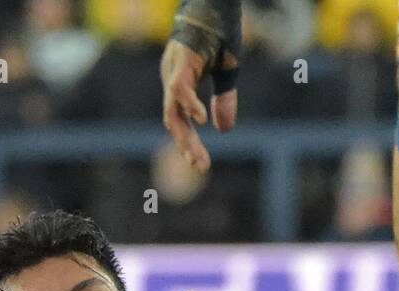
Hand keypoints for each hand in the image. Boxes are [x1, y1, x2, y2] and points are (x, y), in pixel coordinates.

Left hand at [160, 39, 236, 172]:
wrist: (215, 2)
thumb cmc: (219, 32)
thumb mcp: (227, 72)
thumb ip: (224, 99)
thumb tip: (223, 130)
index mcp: (180, 84)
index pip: (180, 120)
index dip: (190, 142)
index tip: (201, 164)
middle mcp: (172, 80)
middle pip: (174, 121)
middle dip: (187, 145)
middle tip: (201, 166)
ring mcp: (173, 71)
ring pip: (172, 110)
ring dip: (185, 135)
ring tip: (196, 154)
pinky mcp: (181, 61)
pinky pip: (179, 88)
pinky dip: (189, 105)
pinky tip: (201, 120)